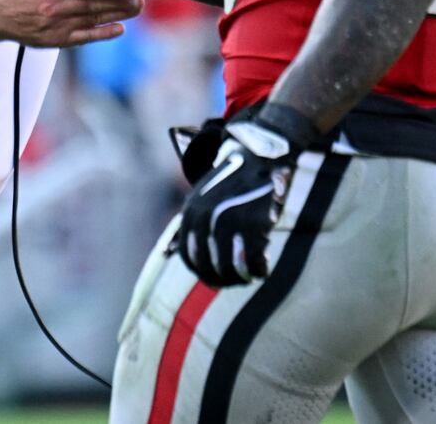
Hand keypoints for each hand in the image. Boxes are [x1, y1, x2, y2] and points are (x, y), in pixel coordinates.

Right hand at [0, 0, 140, 47]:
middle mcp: (56, 7)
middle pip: (93, 5)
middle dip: (119, 2)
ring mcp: (57, 25)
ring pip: (92, 20)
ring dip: (117, 16)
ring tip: (135, 9)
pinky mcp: (55, 39)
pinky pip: (83, 37)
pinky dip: (102, 34)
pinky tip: (119, 29)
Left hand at [176, 111, 309, 286]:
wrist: (260, 155)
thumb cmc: (232, 179)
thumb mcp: (202, 197)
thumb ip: (192, 224)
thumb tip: (172, 255)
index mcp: (191, 213)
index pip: (189, 258)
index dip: (203, 273)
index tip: (216, 280)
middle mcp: (206, 219)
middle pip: (210, 267)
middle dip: (224, 279)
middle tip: (237, 280)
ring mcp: (230, 221)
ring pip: (232, 268)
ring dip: (242, 277)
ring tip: (250, 275)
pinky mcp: (254, 223)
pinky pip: (254, 261)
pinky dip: (259, 269)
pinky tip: (263, 268)